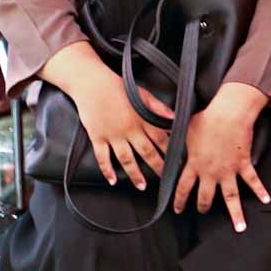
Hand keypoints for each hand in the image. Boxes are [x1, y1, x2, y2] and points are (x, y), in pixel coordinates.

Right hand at [70, 63, 171, 190]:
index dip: (170, 151)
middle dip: (157, 166)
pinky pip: (102, 157)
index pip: (161, 138)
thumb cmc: (119, 88)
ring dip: (135, 173)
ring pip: (126, 158)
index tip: (178, 161)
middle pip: (147, 151)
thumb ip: (159, 108)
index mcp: (143, 118)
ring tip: (141, 186)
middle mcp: (129, 129)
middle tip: (165, 180)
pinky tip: (112, 181)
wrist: (93, 84)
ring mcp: (113, 135)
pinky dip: (107, 170)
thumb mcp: (144, 95)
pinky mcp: (97, 137)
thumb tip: (175, 118)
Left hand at [172, 83, 269, 231]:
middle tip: (203, 211)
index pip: (183, 188)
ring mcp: (228, 170)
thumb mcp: (184, 128)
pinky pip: (253, 180)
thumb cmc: (206, 118)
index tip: (178, 210)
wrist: (229, 114)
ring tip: (239, 227)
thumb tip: (159, 133)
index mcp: (194, 165)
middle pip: (206, 197)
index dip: (179, 201)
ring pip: (230, 197)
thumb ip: (174, 137)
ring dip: (235, 213)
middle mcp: (210, 172)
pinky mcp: (243, 164)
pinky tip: (266, 199)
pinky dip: (261, 190)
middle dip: (203, 206)